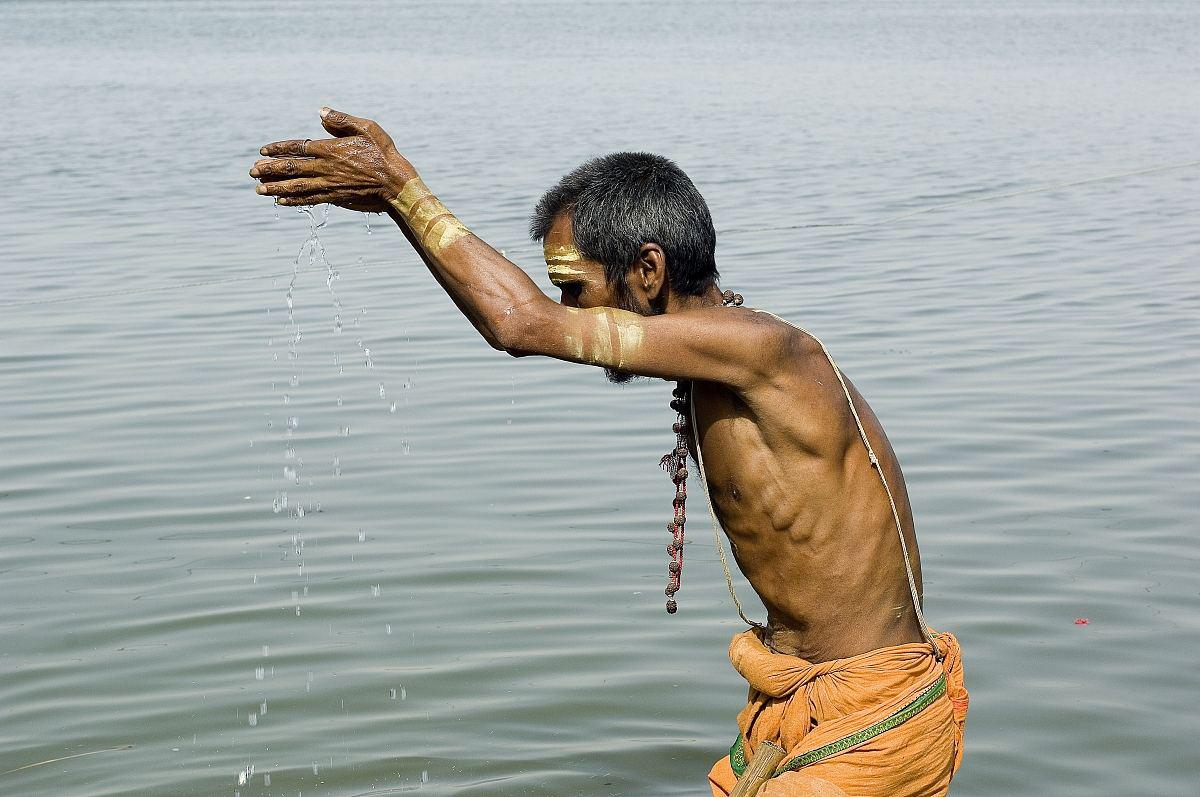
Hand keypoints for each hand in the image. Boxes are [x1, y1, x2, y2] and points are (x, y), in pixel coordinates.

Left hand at [250, 108, 414, 212]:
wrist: (397, 183)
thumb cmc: (384, 153)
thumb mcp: (367, 128)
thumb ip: (341, 120)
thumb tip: (320, 112)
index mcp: (330, 149)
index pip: (297, 147)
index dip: (278, 149)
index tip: (262, 150)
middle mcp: (326, 168)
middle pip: (291, 168)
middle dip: (269, 169)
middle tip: (252, 171)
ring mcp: (330, 185)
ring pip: (296, 187)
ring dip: (276, 188)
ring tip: (259, 189)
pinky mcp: (336, 198)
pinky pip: (310, 200)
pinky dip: (294, 201)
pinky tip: (281, 202)